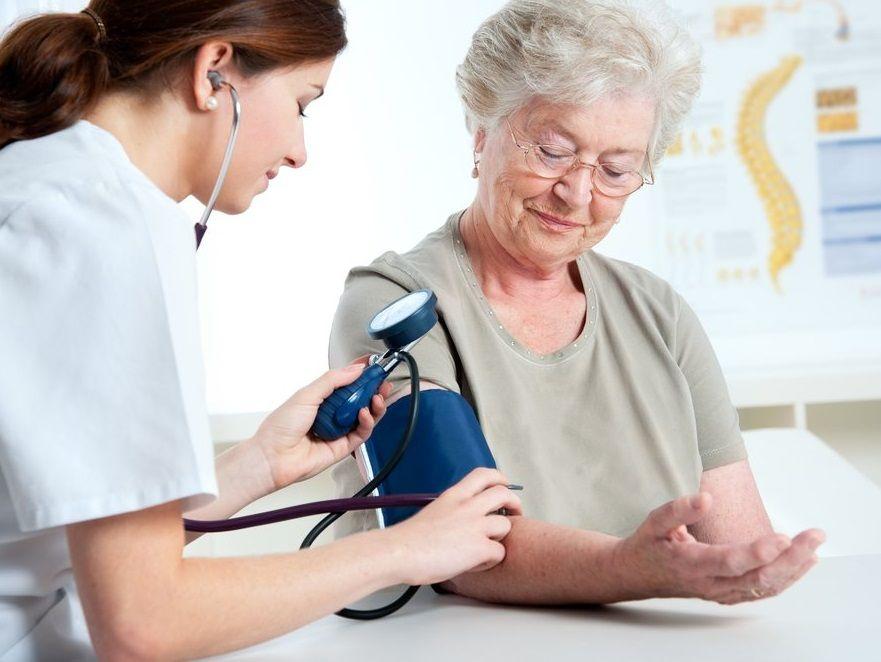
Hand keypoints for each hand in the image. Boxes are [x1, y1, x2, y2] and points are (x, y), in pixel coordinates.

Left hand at [252, 358, 391, 489]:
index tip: (372, 364)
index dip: (360, 373)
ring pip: (365, 416)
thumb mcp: (306, 395)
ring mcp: (338, 430)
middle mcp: (331, 413)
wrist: (273, 457)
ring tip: (378, 396)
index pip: (346, 382)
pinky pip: (362, 433)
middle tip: (383, 381)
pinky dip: (367, 422)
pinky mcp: (343, 447)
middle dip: (373, 389)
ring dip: (374, 405)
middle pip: (360, 399)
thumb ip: (332, 380)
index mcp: (321, 398)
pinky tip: (365, 413)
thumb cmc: (280, 427)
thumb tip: (355, 369)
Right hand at [384, 468, 522, 585]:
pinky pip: (499, 553)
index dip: (500, 478)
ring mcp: (475, 526)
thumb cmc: (409, 540)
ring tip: (485, 548)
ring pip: (506, 526)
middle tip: (514, 514)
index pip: (484, 475)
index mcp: (453, 496)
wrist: (400, 553)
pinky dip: (490, 561)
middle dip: (515, 503)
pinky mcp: (479, 547)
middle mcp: (467, 507)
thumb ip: (452, 512)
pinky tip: (475, 565)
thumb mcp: (432, 512)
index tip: (504, 486)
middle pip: (504, 494)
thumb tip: (462, 524)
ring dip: (500, 538)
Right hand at [613, 492, 824, 603]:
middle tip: (814, 536)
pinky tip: (803, 564)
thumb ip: (679, 510)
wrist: (637, 575)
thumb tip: (706, 499)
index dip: (758, 552)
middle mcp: (710, 584)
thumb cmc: (648, 545)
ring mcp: (721, 592)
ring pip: (765, 586)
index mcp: (691, 563)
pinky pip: (762, 590)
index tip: (784, 538)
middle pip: (757, 576)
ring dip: (795, 568)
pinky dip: (787, 578)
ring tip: (815, 546)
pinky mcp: (728, 594)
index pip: (729, 561)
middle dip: (791, 557)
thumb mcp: (654, 522)